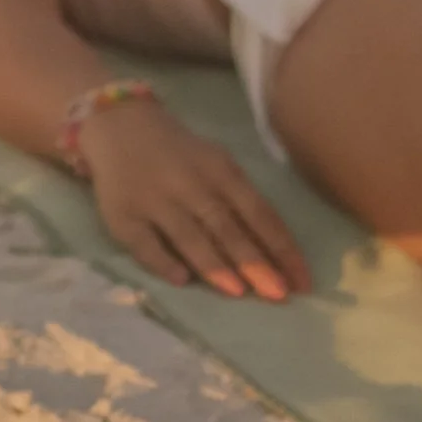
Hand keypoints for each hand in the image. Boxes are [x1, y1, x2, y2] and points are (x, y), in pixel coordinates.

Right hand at [80, 102, 309, 299]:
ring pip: (188, 236)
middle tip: (278, 295)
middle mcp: (189, 184)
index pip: (258, 213)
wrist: (119, 126)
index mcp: (219, 171)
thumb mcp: (217, 165)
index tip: (302, 282)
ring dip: (215, 265)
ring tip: (238, 292)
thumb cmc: (182, 156)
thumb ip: (241, 202)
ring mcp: (153, 200)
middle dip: (255, 262)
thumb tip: (275, 254)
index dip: (281, 248)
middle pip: (226, 227)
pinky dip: (162, 261)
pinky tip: (182, 280)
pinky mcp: (122, 215)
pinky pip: (144, 243)